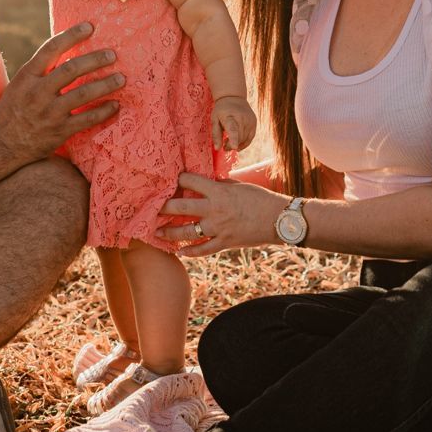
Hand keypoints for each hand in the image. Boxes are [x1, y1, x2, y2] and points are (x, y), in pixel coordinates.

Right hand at [0, 23, 121, 167]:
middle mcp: (38, 92)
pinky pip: (87, 119)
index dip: (72, 35)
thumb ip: (41, 71)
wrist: (0, 146)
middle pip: (72, 69)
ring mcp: (49, 112)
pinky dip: (103, 111)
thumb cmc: (12, 111)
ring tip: (121, 78)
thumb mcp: (19, 85)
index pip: (51, 48)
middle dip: (95, 60)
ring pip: (84, 93)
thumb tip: (68, 52)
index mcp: (27, 76)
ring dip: (106, 84)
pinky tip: (115, 105)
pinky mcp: (59, 131)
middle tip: (112, 55)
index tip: (89, 26)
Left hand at [160, 171, 282, 256]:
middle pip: (180, 208)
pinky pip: (202, 250)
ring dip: (169, 232)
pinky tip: (179, 252)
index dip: (178, 179)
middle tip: (152, 207)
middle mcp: (214, 210)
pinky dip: (190, 252)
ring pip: (186, 232)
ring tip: (157, 232)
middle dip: (163, 207)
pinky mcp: (224, 243)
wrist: (278, 220)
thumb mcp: (239, 185)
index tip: (170, 180)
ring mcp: (218, 229)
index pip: (189, 182)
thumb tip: (205, 181)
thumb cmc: (260, 198)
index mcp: (218, 192)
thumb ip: (219, 184)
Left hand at [210, 95, 255, 151]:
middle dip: (231, 145)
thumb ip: (216, 134)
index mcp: (230, 116)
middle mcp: (242, 118)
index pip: (233, 129)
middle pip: (239, 137)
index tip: (234, 147)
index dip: (233, 139)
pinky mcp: (254, 122)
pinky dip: (244, 143)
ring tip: (229, 141)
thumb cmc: (221, 110)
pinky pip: (250, 138)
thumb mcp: (214, 120)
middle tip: (224, 146)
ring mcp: (250, 120)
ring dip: (237, 144)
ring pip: (245, 139)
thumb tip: (217, 148)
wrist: (233, 97)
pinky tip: (238, 145)